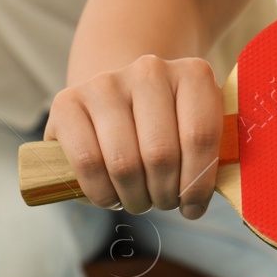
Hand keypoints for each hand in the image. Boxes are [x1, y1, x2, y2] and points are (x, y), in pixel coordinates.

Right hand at [45, 55, 224, 217]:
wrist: (119, 98)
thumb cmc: (166, 126)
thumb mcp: (196, 130)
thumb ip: (210, 156)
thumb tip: (202, 200)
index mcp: (193, 74)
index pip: (200, 137)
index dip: (198, 185)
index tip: (193, 207)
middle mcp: (149, 70)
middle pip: (161, 154)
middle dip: (164, 194)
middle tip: (164, 202)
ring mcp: (105, 83)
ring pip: (124, 163)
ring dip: (135, 197)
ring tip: (140, 200)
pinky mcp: (66, 102)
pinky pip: (87, 163)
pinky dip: (102, 193)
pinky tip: (111, 196)